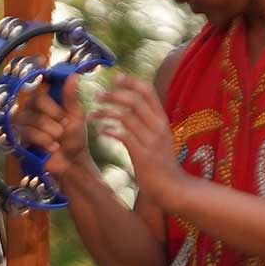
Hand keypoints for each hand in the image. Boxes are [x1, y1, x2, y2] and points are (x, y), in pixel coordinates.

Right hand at [12, 71, 89, 178]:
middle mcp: (31, 108)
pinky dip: (44, 141)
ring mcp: (23, 123)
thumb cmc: (74, 139)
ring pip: (34, 118)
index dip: (46, 86)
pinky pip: (28, 133)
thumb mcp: (77, 116)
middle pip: (36, 100)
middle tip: (64, 126)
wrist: (70, 162)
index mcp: (45, 100)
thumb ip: (72, 97)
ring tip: (58, 140)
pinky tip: (51, 147)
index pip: (40, 86)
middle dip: (55, 115)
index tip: (52, 86)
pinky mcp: (18, 138)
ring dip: (51, 131)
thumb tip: (74, 76)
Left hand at [88, 74, 187, 210]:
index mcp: (162, 120)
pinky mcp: (142, 154)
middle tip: (97, 95)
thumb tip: (131, 111)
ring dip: (106, 113)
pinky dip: (110, 131)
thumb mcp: (158, 138)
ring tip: (92, 115)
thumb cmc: (161, 163)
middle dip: (114, 95)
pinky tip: (100, 131)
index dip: (132, 82)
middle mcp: (158, 126)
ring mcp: (151, 140)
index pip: (149, 92)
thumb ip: (147, 124)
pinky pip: (124, 136)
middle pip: (135, 101)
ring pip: (126, 116)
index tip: (117, 78)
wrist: (172, 187)